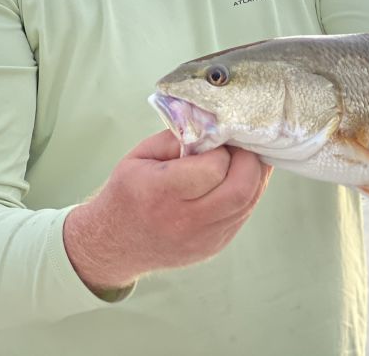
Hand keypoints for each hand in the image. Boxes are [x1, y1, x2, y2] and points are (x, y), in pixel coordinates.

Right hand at [63, 129, 271, 294]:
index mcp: (160, 193)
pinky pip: (244, 214)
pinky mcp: (215, 246)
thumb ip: (179, 136)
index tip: (218, 139)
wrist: (113, 246)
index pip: (214, 168)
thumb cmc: (127, 192)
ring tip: (245, 157)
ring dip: (254, 174)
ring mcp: (203, 239)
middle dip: (250, 159)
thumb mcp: (141, 155)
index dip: (223, 149)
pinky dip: (248, 192)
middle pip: (241, 188)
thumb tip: (215, 122)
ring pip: (249, 202)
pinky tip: (237, 178)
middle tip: (243, 144)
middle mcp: (184, 221)